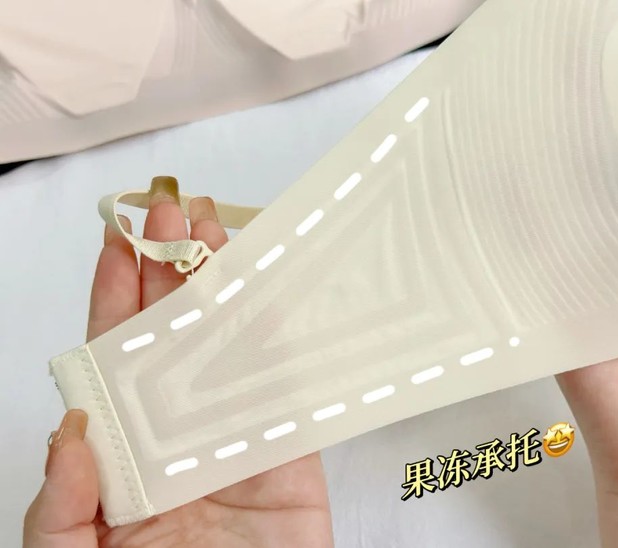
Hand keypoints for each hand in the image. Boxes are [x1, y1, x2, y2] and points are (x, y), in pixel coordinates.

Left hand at [24, 177, 333, 547]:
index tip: (122, 237)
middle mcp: (179, 432)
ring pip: (233, 348)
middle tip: (175, 210)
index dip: (118, 293)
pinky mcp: (290, 459)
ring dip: (226, 290)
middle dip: (173, 269)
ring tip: (218, 235)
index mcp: (123, 449)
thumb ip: (60, 502)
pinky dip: (282, 342)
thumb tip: (71, 423)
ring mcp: (236, 439)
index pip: (115, 354)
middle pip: (175, 334)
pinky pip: (287, 392)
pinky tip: (270, 298)